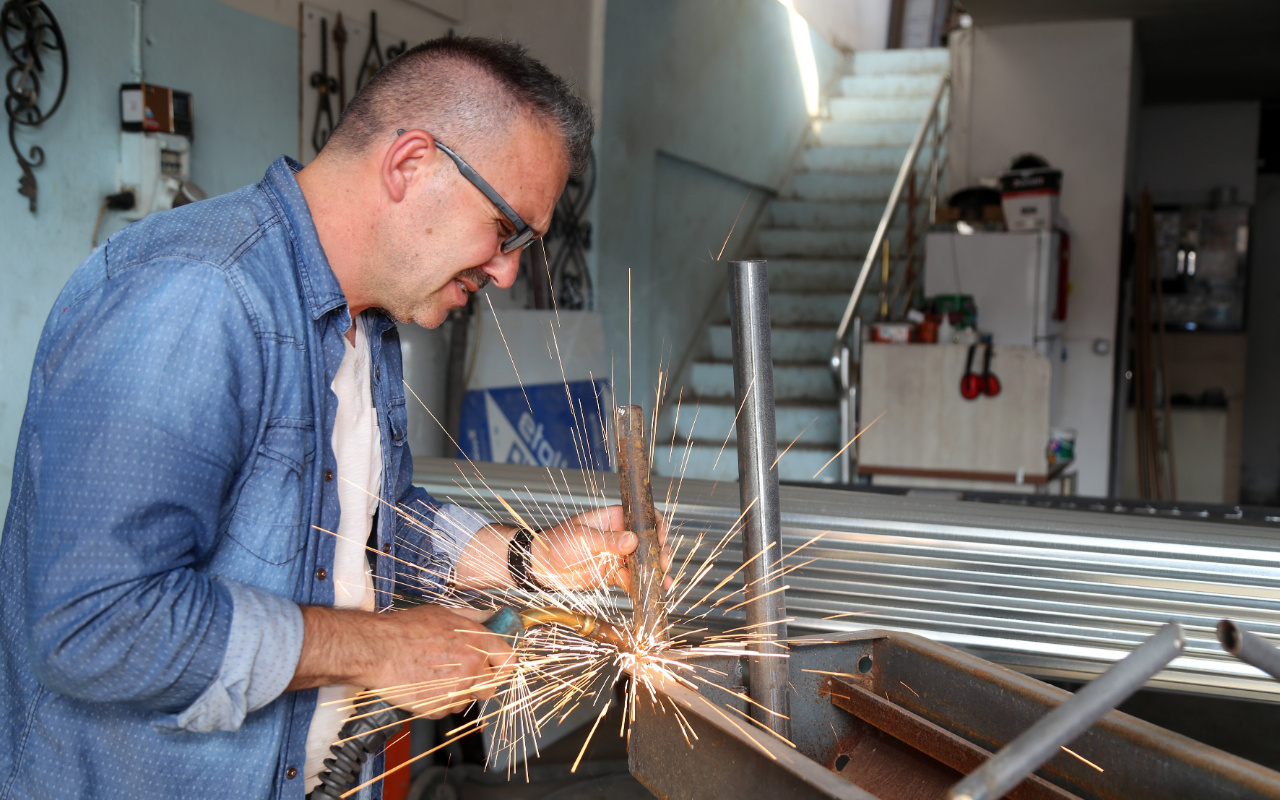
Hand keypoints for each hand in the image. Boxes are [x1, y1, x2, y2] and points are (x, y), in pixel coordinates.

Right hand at [288, 604, 514, 718]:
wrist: (377, 650)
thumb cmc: (405, 629)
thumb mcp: (442, 613)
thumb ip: (472, 617)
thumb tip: (491, 616)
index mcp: (477, 641)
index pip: (509, 660)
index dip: (503, 665)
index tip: (498, 667)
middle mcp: (472, 665)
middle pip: (491, 686)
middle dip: (479, 682)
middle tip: (460, 674)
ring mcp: (456, 689)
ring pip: (467, 699)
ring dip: (456, 692)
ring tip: (434, 676)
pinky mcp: (439, 707)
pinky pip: (447, 709)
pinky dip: (438, 702)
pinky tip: (424, 686)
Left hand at [531, 505, 672, 593]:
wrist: (541, 566)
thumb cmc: (557, 543)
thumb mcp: (583, 538)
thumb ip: (608, 541)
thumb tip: (631, 540)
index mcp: (614, 519)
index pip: (642, 517)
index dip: (656, 525)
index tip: (661, 537)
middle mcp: (620, 536)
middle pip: (649, 541)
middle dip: (660, 552)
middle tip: (663, 562)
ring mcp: (618, 556)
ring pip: (644, 562)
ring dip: (655, 571)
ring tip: (663, 581)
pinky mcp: (614, 573)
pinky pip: (633, 579)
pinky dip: (643, 585)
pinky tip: (652, 591)